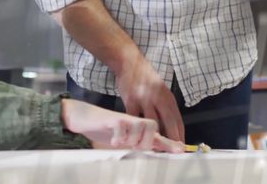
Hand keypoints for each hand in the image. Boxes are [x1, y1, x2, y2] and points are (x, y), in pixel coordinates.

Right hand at [61, 98, 183, 152]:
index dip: (170, 141)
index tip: (180, 150)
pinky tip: (115, 141)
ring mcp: (125, 117)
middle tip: (133, 146)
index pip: (159, 133)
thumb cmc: (108, 129)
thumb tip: (159, 150)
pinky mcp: (113, 118)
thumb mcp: (128, 137)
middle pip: (153, 127)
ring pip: (141, 126)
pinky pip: (123, 127)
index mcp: (140, 125)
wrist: (86, 116)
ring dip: (134, 139)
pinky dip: (120, 136)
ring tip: (123, 142)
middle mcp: (135, 119)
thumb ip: (144, 141)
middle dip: (146, 142)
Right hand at [114, 53, 184, 142]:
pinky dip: (135, 129)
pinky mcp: (130, 100)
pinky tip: (136, 137)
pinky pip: (134, 120)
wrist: (129, 62)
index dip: (180, 135)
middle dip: (170, 140)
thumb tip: (172, 125)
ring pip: (150, 124)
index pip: (177, 119)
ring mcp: (144, 99)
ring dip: (152, 137)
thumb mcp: (161, 88)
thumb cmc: (146, 76)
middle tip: (171, 152)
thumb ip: (165, 105)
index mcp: (167, 96)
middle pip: (167, 123)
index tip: (181, 146)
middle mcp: (158, 98)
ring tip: (154, 148)